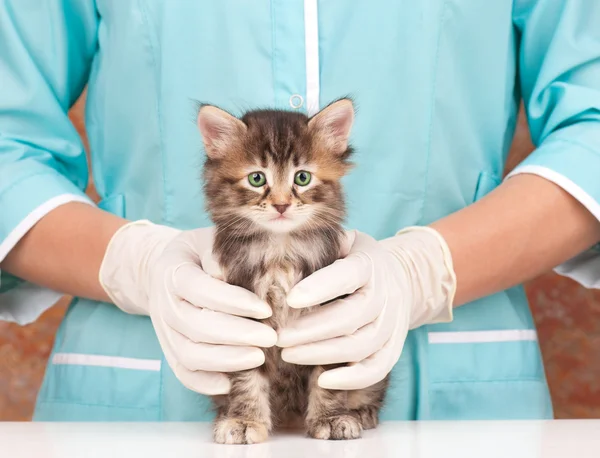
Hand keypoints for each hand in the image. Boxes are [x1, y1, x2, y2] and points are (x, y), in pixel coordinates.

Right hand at [99, 221, 276, 394]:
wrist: (162, 271)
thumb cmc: (199, 253)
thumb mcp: (208, 241)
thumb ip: (221, 254)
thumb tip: (235, 272)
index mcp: (173, 272)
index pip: (201, 290)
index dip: (233, 302)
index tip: (265, 309)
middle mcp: (165, 304)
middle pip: (197, 327)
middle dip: (237, 335)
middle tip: (271, 338)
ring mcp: (165, 331)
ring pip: (189, 354)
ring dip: (225, 360)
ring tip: (259, 358)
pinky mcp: (169, 350)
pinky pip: (182, 372)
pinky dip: (204, 383)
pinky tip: (231, 383)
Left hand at [277, 227, 455, 389]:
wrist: (402, 277)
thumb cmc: (357, 259)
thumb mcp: (345, 242)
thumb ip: (322, 244)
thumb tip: (284, 244)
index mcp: (370, 264)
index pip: (347, 276)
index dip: (320, 288)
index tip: (290, 298)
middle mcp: (385, 294)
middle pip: (350, 317)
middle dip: (311, 330)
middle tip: (279, 337)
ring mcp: (392, 323)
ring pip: (360, 346)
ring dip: (321, 354)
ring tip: (288, 354)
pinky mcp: (393, 347)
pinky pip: (376, 369)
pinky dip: (351, 379)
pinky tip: (321, 381)